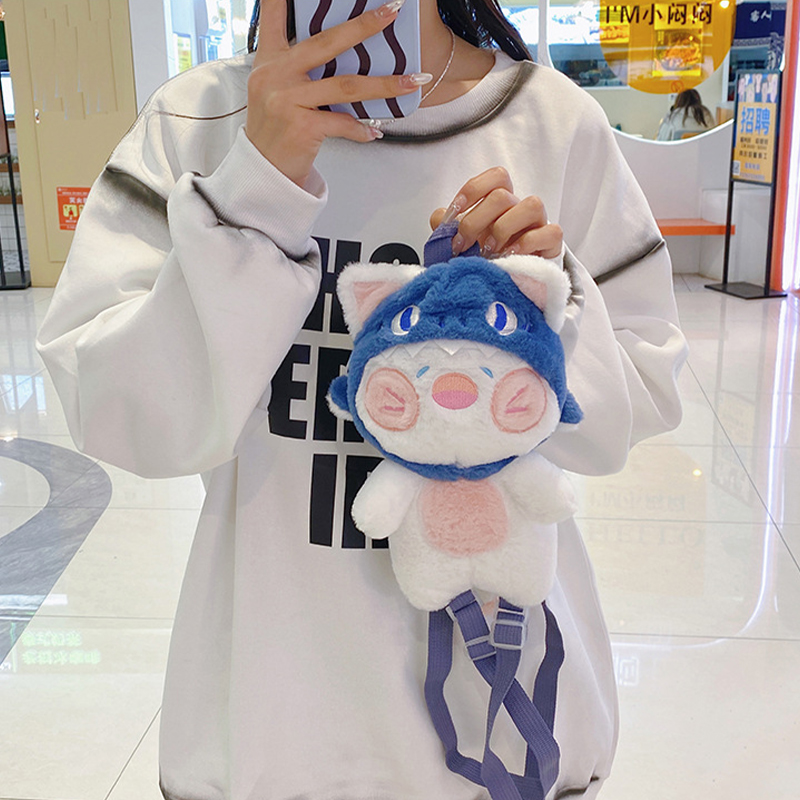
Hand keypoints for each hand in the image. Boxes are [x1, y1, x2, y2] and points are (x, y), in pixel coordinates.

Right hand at [246, 0, 430, 186]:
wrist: (263, 170)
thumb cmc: (276, 129)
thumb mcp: (275, 89)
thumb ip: (296, 66)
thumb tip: (339, 50)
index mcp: (270, 59)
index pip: (275, 15)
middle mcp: (276, 73)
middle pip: (327, 42)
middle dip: (364, 25)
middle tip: (392, 11)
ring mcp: (287, 99)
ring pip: (346, 85)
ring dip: (386, 84)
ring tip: (414, 80)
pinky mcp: (301, 125)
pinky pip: (342, 123)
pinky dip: (362, 129)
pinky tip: (375, 132)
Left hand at [429, 167, 562, 258]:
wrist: (507, 283)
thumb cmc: (485, 257)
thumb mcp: (463, 241)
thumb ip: (448, 228)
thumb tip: (440, 218)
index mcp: (500, 202)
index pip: (496, 176)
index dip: (473, 189)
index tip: (454, 212)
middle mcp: (519, 208)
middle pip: (503, 195)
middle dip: (476, 221)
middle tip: (462, 245)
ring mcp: (538, 224)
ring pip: (532, 205)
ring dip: (504, 228)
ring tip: (489, 250)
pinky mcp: (551, 244)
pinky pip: (551, 232)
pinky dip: (528, 243)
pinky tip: (509, 256)